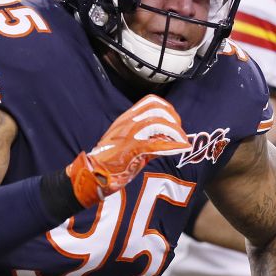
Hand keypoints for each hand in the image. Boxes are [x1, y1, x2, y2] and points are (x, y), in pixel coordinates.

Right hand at [67, 95, 190, 206]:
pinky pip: (156, 143)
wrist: (93, 173)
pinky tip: (181, 148)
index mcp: (126, 119)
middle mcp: (128, 122)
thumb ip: (146, 138)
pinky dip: (172, 145)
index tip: (174, 120)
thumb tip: (165, 140)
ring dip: (175, 132)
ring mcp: (129, 134)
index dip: (167, 108)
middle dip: (173, 119)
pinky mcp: (132, 148)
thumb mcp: (127, 143)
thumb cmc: (109, 162)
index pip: (150, 101)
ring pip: (158, 123)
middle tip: (179, 133)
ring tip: (182, 142)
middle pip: (157, 109)